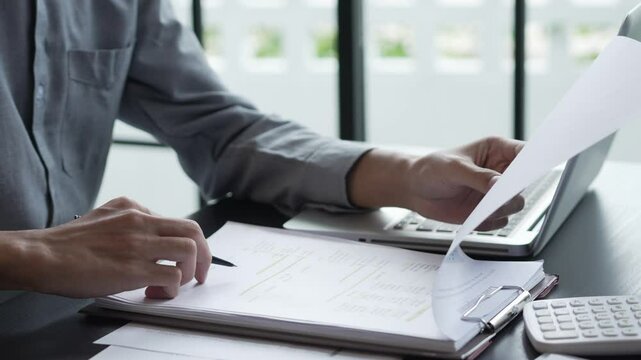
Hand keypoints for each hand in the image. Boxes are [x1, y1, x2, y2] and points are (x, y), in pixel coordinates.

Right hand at [6, 197, 211, 297]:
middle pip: (193, 231)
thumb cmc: (68, 243)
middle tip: (200, 274)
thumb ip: (131, 220)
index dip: (189, 244)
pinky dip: (172, 288)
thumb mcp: (104, 216)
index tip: (188, 259)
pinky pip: (172, 276)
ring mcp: (139, 244)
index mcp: (135, 209)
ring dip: (189, 271)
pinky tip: (155, 294)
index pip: (178, 221)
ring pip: (189, 250)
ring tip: (173, 284)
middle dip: (205, 255)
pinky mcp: (133, 268)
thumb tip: (151, 234)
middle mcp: (142, 221)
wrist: (43, 255)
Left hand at [348, 137, 524, 229]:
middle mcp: (500, 172)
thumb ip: (478, 177)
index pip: (526, 154)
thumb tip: (500, 186)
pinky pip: (500, 221)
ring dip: (501, 209)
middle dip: (514, 192)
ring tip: (482, 210)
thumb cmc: (431, 169)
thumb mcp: (454, 169)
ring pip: (515, 204)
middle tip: (500, 198)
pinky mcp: (487, 211)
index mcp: (496, 151)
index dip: (534, 162)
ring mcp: (494, 193)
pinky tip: (472, 217)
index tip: (532, 172)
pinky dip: (490, 222)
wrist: (414, 189)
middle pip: (525, 183)